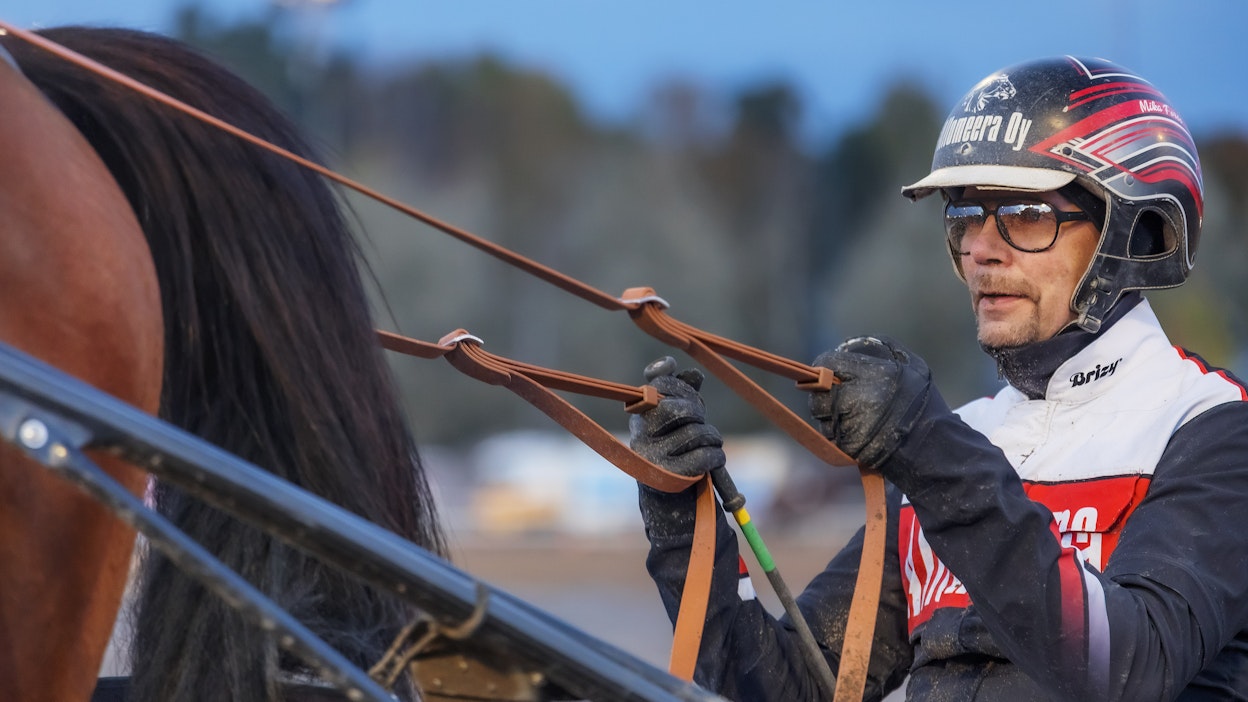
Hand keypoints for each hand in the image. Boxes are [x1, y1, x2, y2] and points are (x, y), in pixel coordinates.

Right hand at [629, 356, 725, 477]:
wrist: (671, 502)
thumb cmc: (678, 452)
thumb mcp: (680, 422)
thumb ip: (684, 396)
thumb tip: (693, 374)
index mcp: (639, 418)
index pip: (656, 387)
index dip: (675, 382)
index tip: (680, 379)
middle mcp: (640, 436)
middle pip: (677, 408)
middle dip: (697, 412)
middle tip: (702, 422)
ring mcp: (653, 457)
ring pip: (696, 432)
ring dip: (712, 437)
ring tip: (710, 444)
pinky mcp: (670, 477)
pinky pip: (704, 456)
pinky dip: (716, 456)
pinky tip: (714, 460)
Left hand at [809, 336, 943, 469]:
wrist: (933, 447)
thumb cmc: (923, 404)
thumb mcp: (912, 366)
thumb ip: (883, 349)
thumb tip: (850, 345)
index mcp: (874, 374)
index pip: (828, 362)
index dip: (825, 365)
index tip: (828, 369)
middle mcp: (858, 398)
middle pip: (820, 391)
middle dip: (825, 392)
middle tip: (837, 393)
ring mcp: (851, 424)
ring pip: (821, 414)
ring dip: (829, 412)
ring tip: (849, 413)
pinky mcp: (848, 446)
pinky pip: (830, 434)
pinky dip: (837, 431)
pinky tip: (854, 429)